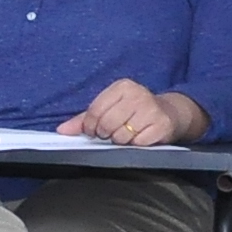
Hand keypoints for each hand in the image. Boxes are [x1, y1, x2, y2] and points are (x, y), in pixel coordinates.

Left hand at [61, 79, 205, 146]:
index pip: (95, 111)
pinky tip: (141, 137)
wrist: (169, 113)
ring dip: (121, 140)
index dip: (90, 126)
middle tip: (112, 133)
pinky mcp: (161, 124)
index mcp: (122, 86)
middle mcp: (137, 94)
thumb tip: (61, 130)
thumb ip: (84, 119)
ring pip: (121, 136)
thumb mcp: (110, 108)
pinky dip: (136, 144)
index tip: (93, 132)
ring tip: (128, 133)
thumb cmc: (133, 110)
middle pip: (107, 124)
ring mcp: (151, 109)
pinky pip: (138, 143)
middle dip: (105, 134)